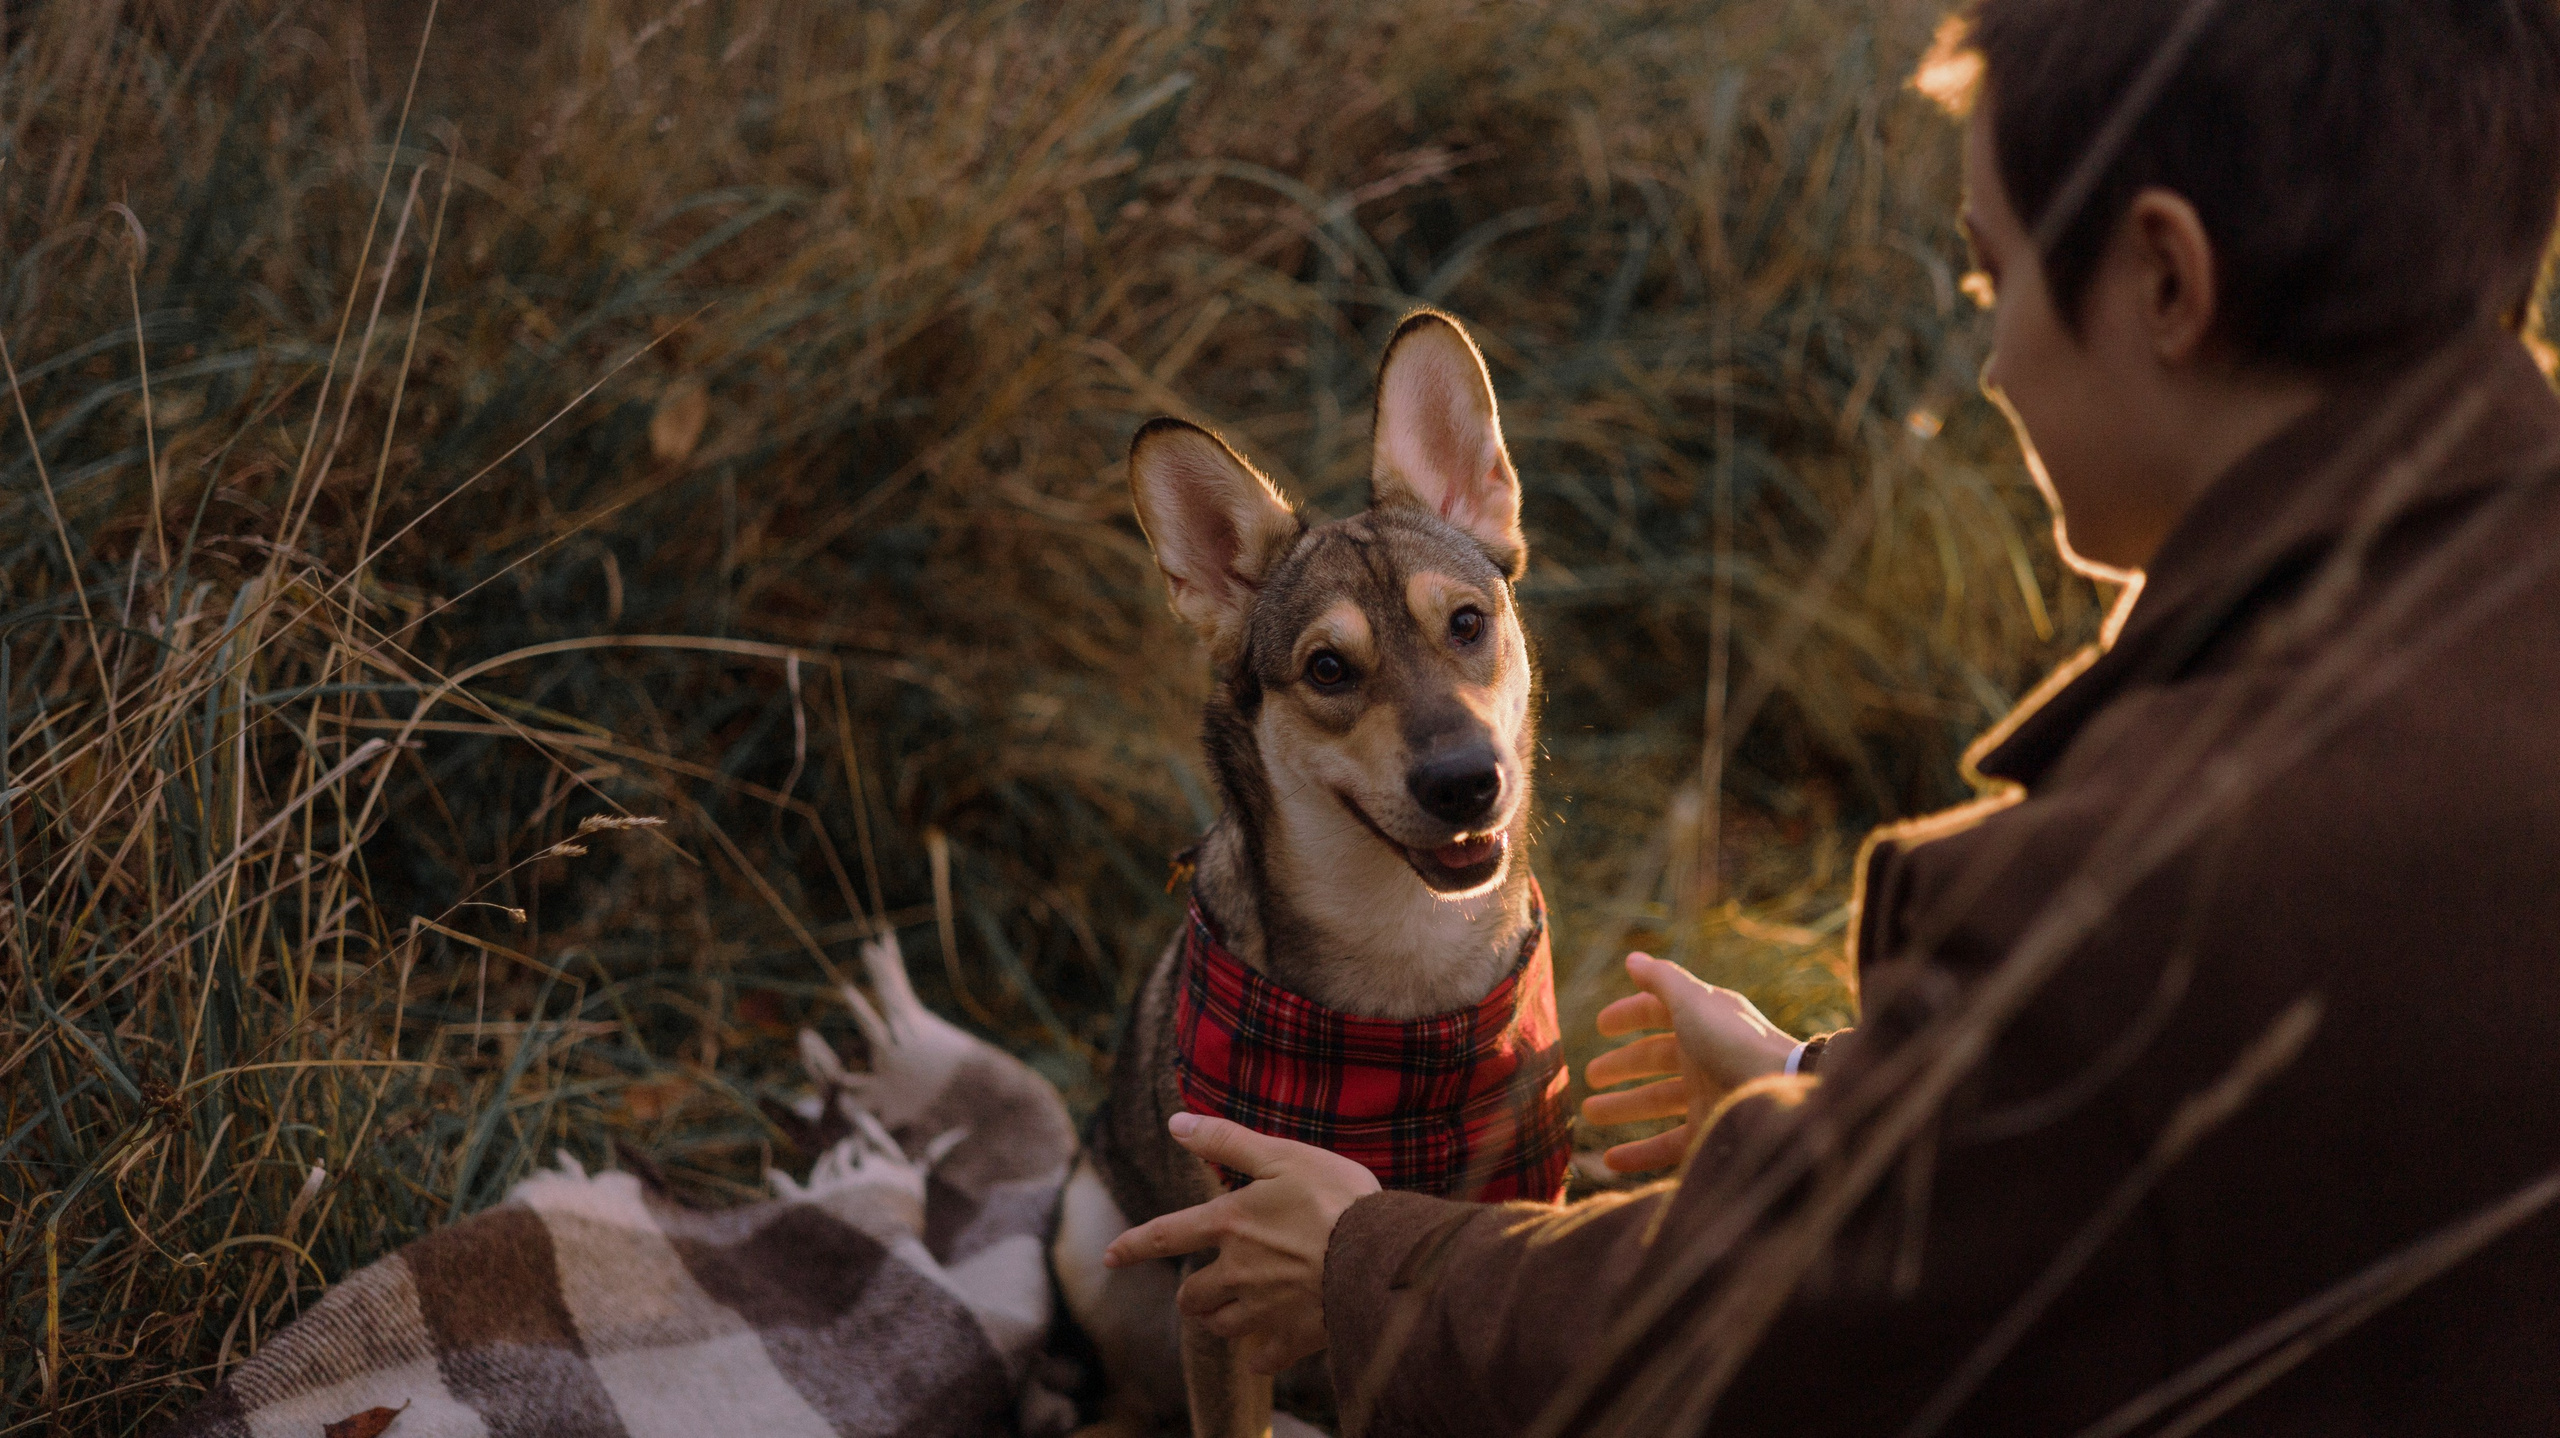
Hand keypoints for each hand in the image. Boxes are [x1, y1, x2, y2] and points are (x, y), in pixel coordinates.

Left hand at [1102, 1113, 1381, 1374]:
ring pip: (1221, 1325)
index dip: (1132, 1246)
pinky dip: (1260, 1353)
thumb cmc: (1336, 1197)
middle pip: (1192, 1295)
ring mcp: (1262, 1309)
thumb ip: (1226, 1140)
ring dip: (1221, 1319)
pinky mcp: (1292, 1338)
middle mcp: (1236, 1271)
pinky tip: (1269, 1346)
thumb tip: (1175, 1122)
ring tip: (1234, 1312)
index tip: (1109, 1257)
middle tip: (1202, 1291)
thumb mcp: (1282, 1155)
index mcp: (1229, 1223)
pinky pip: (1262, 1357)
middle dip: (1192, 1294)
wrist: (1380, 1253)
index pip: (1164, 1236)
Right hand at [1581, 952, 1798, 1172]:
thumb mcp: (1693, 1002)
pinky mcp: (1711, 1131)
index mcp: (1704, 1020)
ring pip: (1657, 1102)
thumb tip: (1633, 959)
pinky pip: (1668, 1145)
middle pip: (1656, 1058)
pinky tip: (1611, 1159)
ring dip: (1623, 1107)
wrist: (1781, 1097)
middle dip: (1622, 1064)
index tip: (1601, 1025)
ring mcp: (1710, 1095)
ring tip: (1589, 1114)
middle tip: (1590, 1075)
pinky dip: (1639, 1153)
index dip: (1630, 1015)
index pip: (1660, 1012)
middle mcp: (1708, 1055)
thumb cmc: (1735, 1043)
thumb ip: (1661, 979)